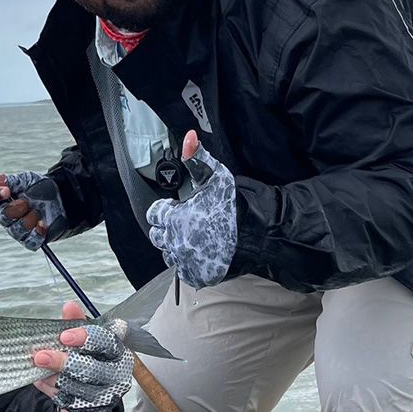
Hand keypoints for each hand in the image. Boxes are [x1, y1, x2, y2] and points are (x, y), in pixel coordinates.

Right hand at [0, 171, 67, 251]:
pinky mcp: (30, 239)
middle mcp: (6, 216)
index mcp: (3, 199)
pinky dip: (37, 233)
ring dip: (29, 220)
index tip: (7, 191)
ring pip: (16, 230)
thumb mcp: (27, 180)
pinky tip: (43, 224)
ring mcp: (17, 229)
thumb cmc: (41, 189)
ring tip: (38, 212)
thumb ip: (11, 181)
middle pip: (2, 216)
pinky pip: (29, 242)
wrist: (63, 199)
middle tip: (27, 202)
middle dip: (17, 208)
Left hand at [33, 301, 132, 411]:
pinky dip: (52, 391)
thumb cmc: (86, 360)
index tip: (64, 336)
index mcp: (116, 350)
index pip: (106, 341)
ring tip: (38, 369)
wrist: (89, 396)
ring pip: (77, 388)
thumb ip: (74, 323)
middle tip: (40, 356)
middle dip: (62, 362)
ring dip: (53, 378)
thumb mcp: (80, 340)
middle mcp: (117, 374)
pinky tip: (41, 381)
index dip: (86, 338)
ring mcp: (107, 396)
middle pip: (91, 369)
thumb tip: (69, 306)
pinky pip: (69, 403)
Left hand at [146, 130, 238, 288]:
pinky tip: (202, 252)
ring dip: (176, 246)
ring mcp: (184, 261)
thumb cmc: (235, 206)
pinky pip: (181, 271)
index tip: (180, 207)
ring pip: (168, 255)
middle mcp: (174, 241)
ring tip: (196, 238)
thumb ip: (198, 157)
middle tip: (188, 223)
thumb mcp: (215, 176)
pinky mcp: (194, 276)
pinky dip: (188, 263)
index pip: (154, 214)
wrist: (258, 235)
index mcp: (173, 217)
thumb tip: (188, 136)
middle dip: (168, 228)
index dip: (167, 208)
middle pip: (157, 236)